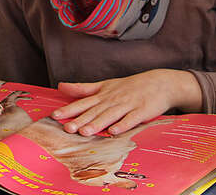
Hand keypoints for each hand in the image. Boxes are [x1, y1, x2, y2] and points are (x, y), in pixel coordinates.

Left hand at [51, 69, 201, 135]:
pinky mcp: (142, 112)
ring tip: (85, 132)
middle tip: (67, 128)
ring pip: (110, 115)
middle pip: (95, 111)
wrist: (160, 83)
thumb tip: (60, 86)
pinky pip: (131, 120)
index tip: (55, 115)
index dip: (69, 109)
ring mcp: (128, 105)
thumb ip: (84, 88)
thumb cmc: (130, 86)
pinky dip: (122, 125)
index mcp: (104, 93)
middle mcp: (113, 99)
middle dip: (80, 119)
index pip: (84, 102)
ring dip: (97, 123)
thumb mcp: (106, 85)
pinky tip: (114, 132)